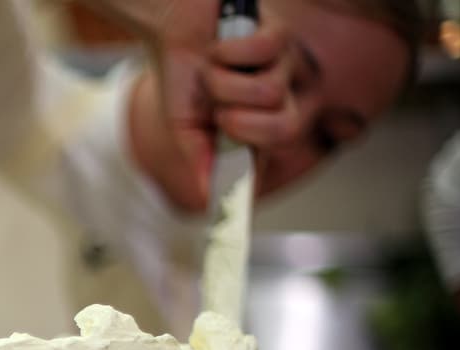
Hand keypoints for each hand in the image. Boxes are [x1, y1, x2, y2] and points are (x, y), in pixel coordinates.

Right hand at [129, 19, 300, 212]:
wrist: (171, 25)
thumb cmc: (183, 74)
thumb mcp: (186, 127)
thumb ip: (202, 159)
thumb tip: (208, 197)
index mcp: (261, 123)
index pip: (274, 159)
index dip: (259, 178)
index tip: (237, 213)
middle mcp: (281, 96)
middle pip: (287, 128)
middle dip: (244, 124)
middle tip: (220, 115)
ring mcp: (285, 64)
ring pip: (267, 91)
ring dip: (225, 82)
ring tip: (212, 70)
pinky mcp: (278, 33)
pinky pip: (263, 53)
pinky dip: (228, 53)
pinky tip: (219, 48)